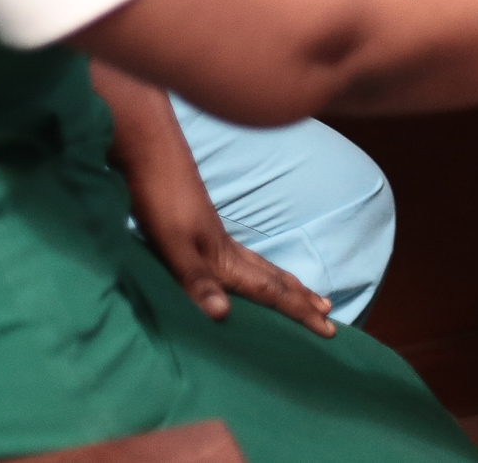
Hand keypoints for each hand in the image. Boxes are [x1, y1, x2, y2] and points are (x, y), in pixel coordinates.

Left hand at [122, 144, 337, 337]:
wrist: (148, 148)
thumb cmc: (157, 196)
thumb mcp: (171, 243)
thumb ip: (196, 280)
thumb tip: (224, 315)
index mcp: (223, 258)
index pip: (271, 290)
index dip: (299, 311)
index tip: (329, 329)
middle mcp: (226, 248)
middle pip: (274, 277)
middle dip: (301, 298)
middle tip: (328, 312)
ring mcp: (215, 235)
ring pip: (260, 265)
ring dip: (284, 282)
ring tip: (303, 292)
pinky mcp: (200, 227)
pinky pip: (243, 258)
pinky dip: (259, 270)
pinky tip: (246, 268)